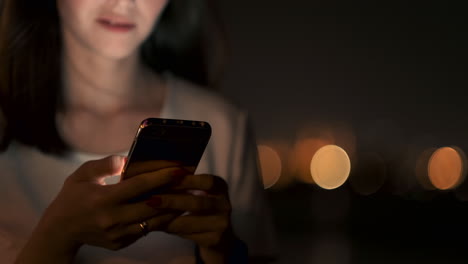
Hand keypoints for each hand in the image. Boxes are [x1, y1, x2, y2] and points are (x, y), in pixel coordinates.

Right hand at [16, 156, 187, 262]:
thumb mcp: (82, 175)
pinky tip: (172, 208)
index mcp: (103, 199)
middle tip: (191, 181)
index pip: (139, 186)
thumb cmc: (72, 197)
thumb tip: (127, 160)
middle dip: (174, 193)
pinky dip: (160, 219)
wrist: (60, 231)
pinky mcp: (121, 243)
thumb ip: (105, 164)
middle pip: (152, 205)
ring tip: (187, 194)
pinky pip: (147, 230)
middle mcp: (112, 218)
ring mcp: (117, 234)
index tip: (179, 168)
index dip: (161, 177)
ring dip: (172, 208)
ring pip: (153, 221)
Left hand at [145, 173, 236, 262]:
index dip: (187, 180)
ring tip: (149, 216)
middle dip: (171, 201)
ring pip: (189, 222)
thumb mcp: (199, 194)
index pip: (206, 181)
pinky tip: (160, 226)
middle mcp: (225, 205)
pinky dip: (172, 230)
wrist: (219, 238)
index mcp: (221, 187)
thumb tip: (157, 179)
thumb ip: (184, 186)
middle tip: (151, 200)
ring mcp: (222, 224)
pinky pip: (188, 235)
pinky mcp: (215, 240)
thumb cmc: (203, 210)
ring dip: (166, 219)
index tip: (166, 178)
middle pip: (197, 203)